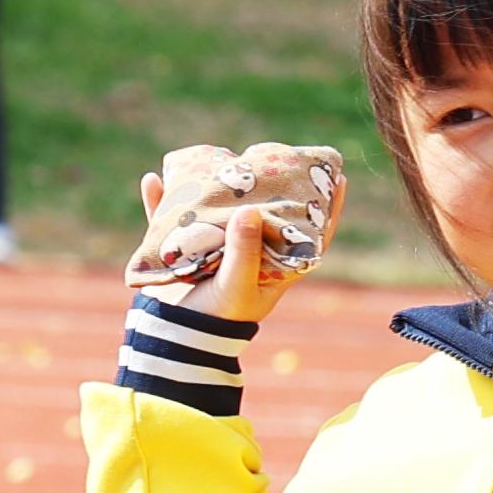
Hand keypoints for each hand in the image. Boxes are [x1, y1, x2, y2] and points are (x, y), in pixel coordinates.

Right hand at [129, 161, 344, 324]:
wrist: (175, 339)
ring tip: (219, 158)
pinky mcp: (180, 248)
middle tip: (276, 153)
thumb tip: (251, 211)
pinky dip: (160, 200)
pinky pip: (168, 218)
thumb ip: (245, 251)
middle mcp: (247, 251)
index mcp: (272, 265)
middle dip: (269, 184)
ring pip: (218, 208)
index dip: (326, 209)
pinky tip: (154, 180)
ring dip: (215, 185)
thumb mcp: (236, 286)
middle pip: (264, 211)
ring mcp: (213, 247)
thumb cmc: (217, 319)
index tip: (339, 180)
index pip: (308, 235)